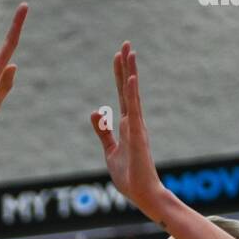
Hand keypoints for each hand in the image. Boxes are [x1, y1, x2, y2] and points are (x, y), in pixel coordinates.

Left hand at [90, 42, 166, 219]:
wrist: (142, 194)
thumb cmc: (129, 176)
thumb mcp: (110, 151)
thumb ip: (103, 132)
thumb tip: (96, 112)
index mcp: (128, 126)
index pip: (122, 96)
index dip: (120, 76)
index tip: (118, 57)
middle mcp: (135, 122)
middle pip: (128, 90)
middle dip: (126, 67)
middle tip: (125, 44)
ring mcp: (137, 128)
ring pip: (133, 95)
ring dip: (130, 73)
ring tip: (129, 52)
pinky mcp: (138, 136)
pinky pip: (134, 111)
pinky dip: (132, 95)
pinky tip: (130, 79)